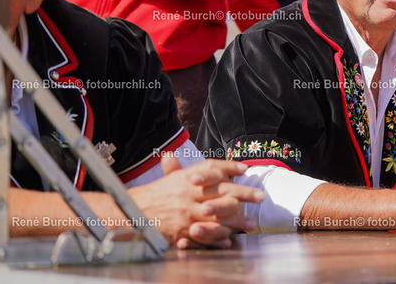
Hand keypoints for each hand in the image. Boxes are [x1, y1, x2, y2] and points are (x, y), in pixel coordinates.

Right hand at [129, 156, 263, 248]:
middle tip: (261, 196)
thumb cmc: (157, 195)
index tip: (244, 169)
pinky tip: (229, 240)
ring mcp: (186, 213)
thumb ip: (185, 169)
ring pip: (217, 216)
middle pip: (221, 192)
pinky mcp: (182, 230)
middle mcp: (189, 193)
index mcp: (186, 178)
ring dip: (236, 221)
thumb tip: (188, 155)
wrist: (134, 213)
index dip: (228, 167)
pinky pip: (204, 235)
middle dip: (243, 194)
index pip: (211, 169)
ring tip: (251, 224)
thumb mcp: (172, 178)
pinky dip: (217, 238)